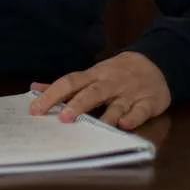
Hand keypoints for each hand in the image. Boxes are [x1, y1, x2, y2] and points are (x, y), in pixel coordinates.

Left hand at [29, 51, 170, 129]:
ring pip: (117, 103)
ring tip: (95, 126)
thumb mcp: (91, 74)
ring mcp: (129, 92)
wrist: (155, 63)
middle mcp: (110, 83)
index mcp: (93, 76)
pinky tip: (125, 125)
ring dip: (106, 114)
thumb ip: (65, 85)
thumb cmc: (115, 73)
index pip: (70, 82)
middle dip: (78, 105)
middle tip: (63, 119)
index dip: (52, 95)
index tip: (35, 110)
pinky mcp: (148, 102)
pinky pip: (140, 110)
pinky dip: (133, 117)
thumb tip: (34, 88)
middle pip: (92, 92)